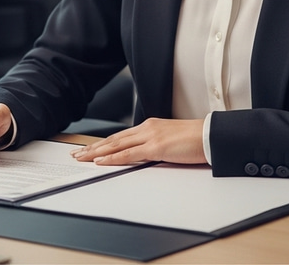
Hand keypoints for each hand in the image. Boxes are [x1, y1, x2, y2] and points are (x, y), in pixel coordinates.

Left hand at [71, 118, 206, 165]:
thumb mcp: (170, 141)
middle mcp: (146, 128)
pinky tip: (101, 162)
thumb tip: (145, 156)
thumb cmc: (195, 139)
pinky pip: (129, 154)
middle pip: (114, 140)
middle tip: (77, 154)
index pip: (121, 137)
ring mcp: (150, 137)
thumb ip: (156, 146)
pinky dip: (112, 158)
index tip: (90, 150)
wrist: (210, 135)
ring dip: (97, 153)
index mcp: (150, 126)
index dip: (103, 143)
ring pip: (116, 146)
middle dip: (94, 148)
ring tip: (82, 158)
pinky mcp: (156, 147)